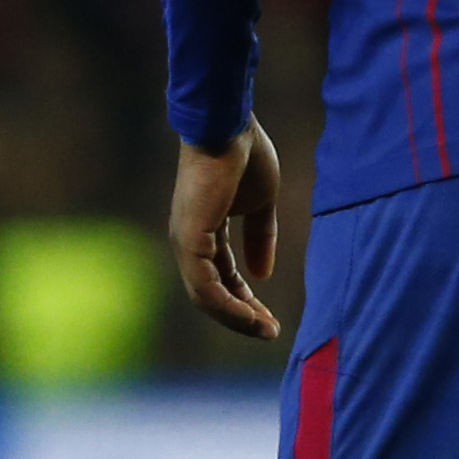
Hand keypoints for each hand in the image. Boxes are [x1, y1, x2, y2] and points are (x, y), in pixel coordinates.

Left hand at [169, 122, 284, 341]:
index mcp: (205, 233)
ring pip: (206, 298)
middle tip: (270, 331)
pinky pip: (205, 286)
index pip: (223, 278)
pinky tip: (249, 314)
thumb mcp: (262, 202)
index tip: (271, 317)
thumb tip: (262, 274)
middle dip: (242, 316)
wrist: (228, 126)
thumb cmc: (245, 155)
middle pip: (212, 295)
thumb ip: (261, 237)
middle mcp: (190, 243)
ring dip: (236, 317)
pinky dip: (227, 305)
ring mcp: (186, 243)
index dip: (247, 300)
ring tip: (265, 329)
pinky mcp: (190, 240)